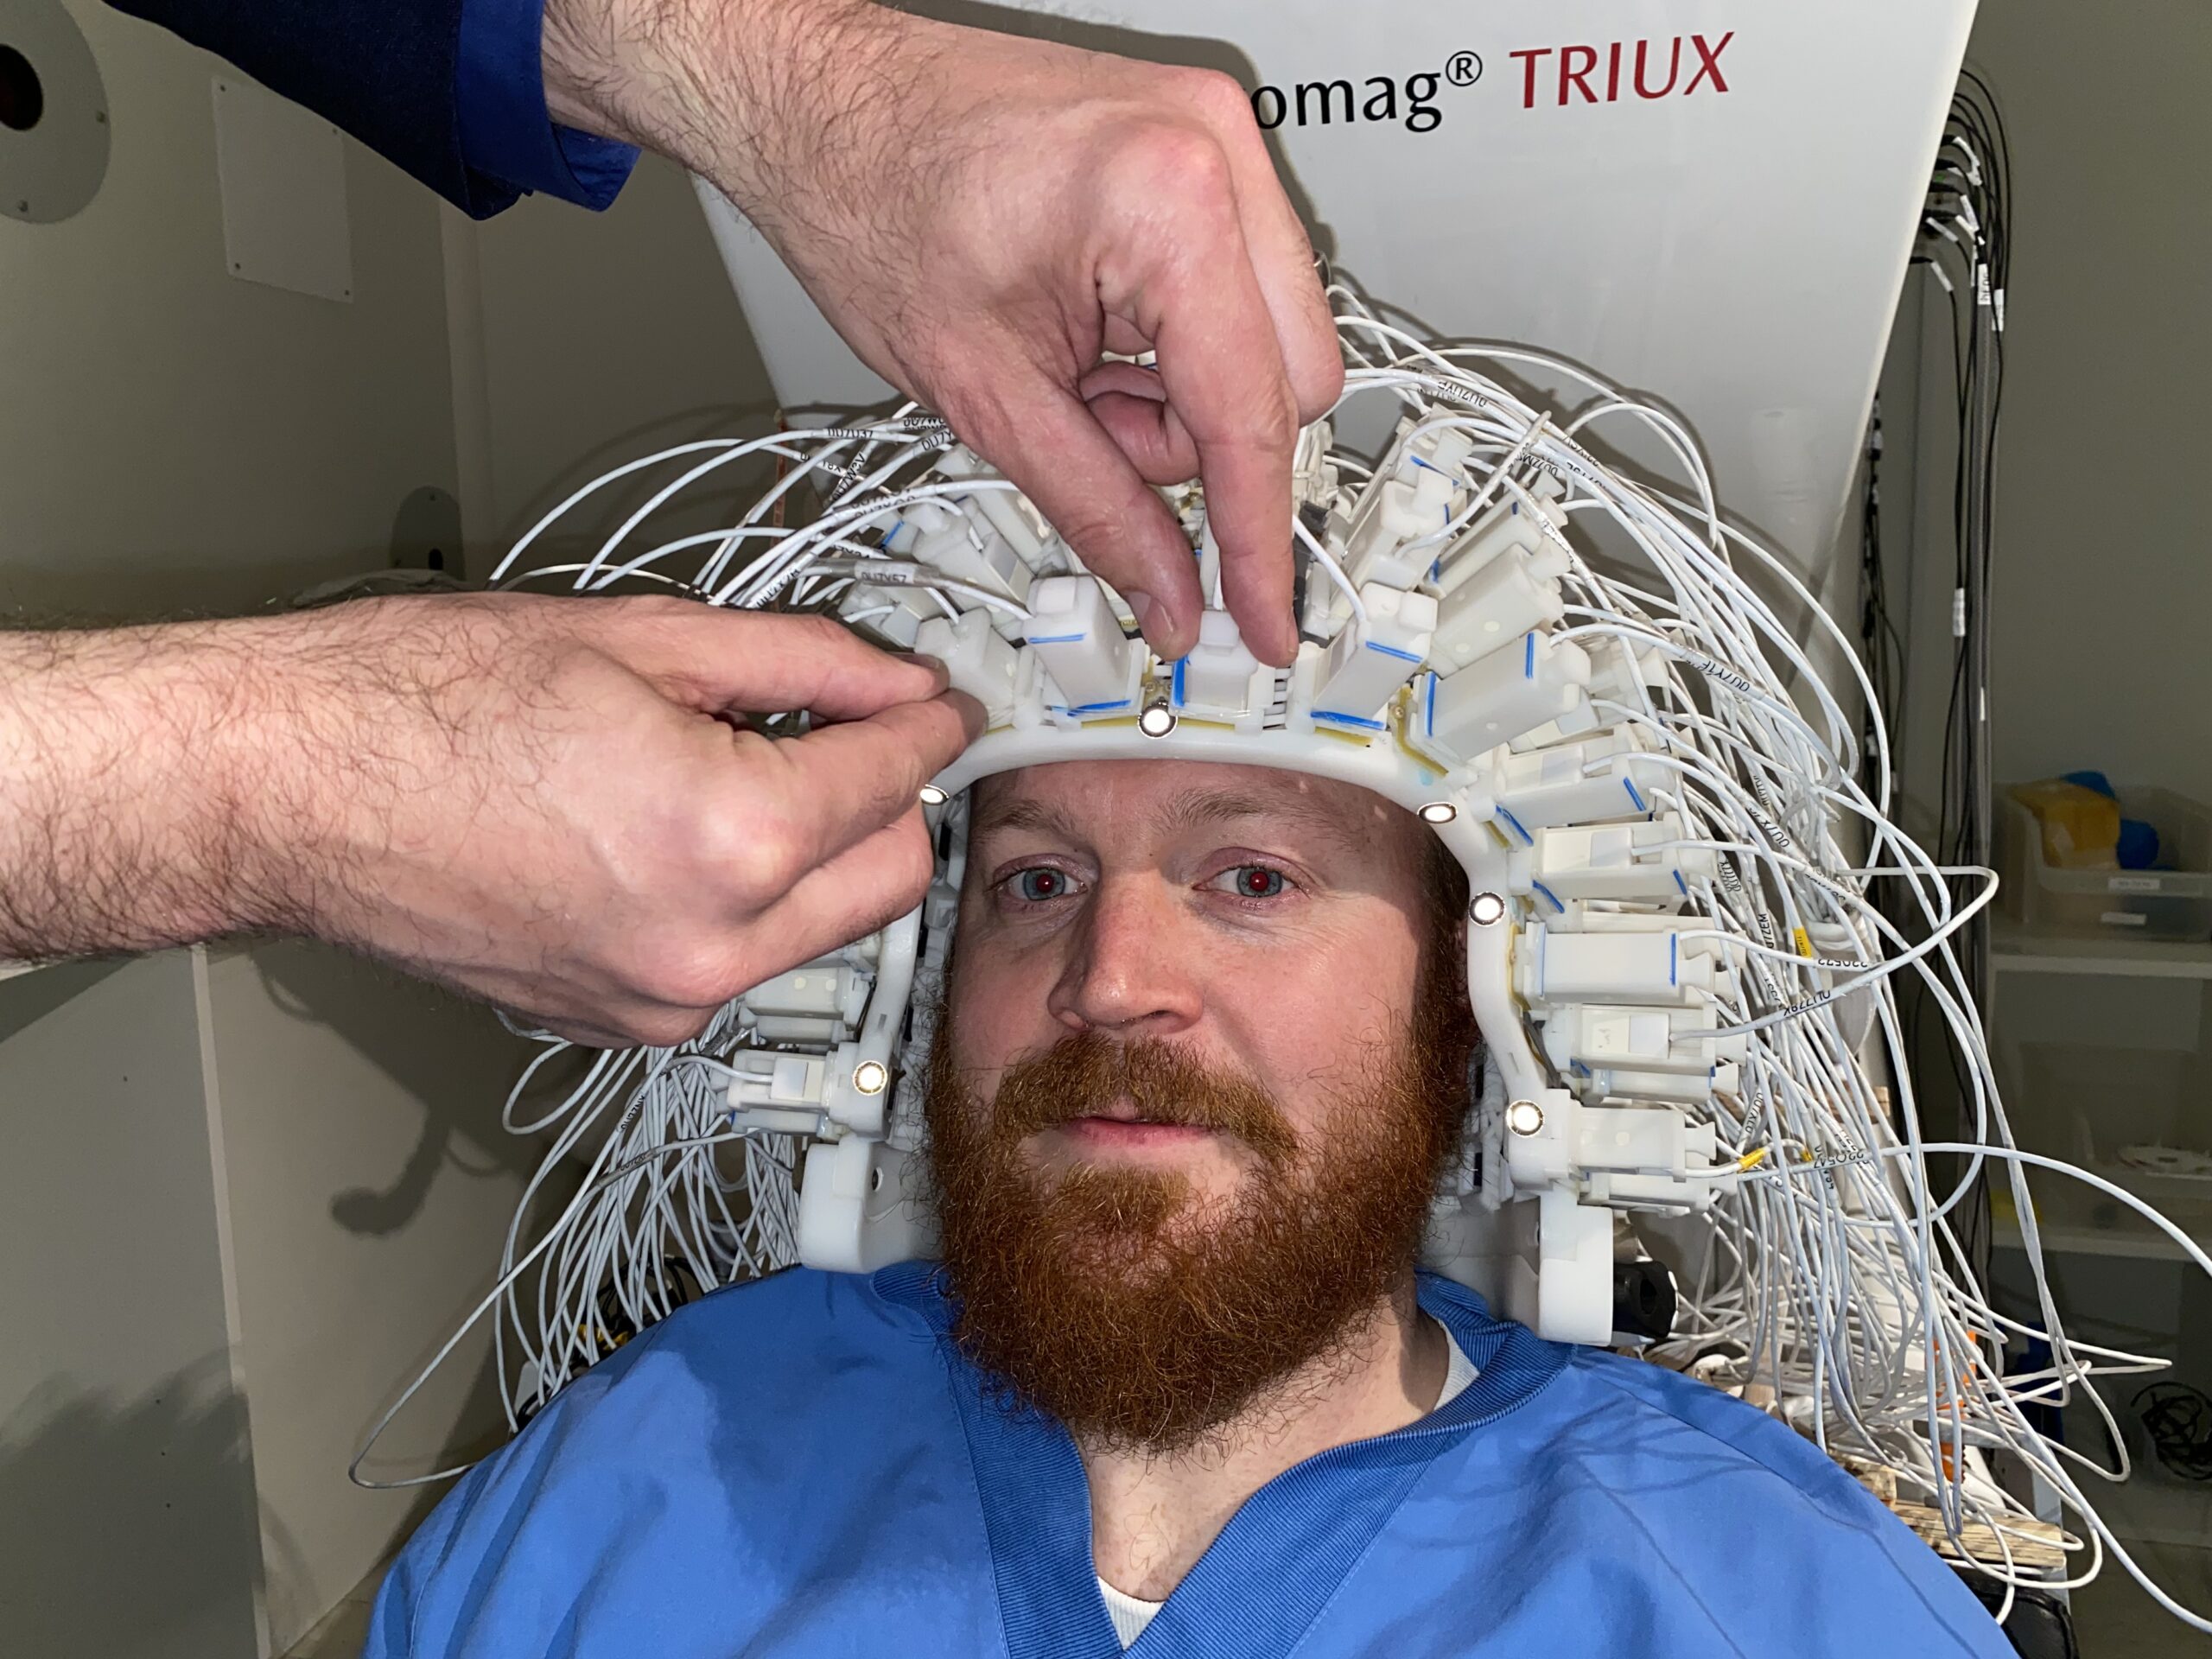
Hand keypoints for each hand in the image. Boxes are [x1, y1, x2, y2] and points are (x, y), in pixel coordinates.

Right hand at [0, 597, 979, 1045]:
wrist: (285, 786)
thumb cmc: (417, 704)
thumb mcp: (642, 639)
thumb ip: (802, 663)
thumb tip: (893, 677)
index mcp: (729, 841)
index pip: (899, 780)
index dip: (930, 722)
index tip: (935, 699)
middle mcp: (709, 948)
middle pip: (892, 880)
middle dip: (893, 800)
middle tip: (857, 728)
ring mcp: (661, 1002)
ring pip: (822, 932)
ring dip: (821, 855)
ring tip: (747, 767)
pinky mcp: (619, 1024)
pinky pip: (738, 963)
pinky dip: (745, 902)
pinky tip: (681, 828)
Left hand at [540, 0, 1342, 665]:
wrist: (822, 106)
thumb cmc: (868, 200)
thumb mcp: (984, 394)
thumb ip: (1098, 509)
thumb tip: (1170, 594)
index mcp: (1171, 201)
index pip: (1252, 415)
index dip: (1257, 541)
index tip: (1264, 620)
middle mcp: (1221, 151)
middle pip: (1292, 383)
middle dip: (1197, 442)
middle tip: (1093, 428)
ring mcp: (1223, 139)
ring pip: (1271, 347)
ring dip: (1179, 395)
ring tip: (1069, 361)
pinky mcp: (1207, 147)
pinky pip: (1240, 295)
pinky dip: (1171, 344)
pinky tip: (1089, 327)